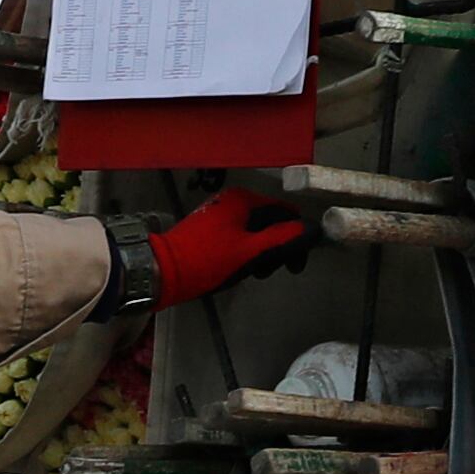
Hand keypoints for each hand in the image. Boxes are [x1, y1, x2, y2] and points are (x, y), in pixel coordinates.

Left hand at [148, 186, 313, 308]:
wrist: (162, 272)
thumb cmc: (208, 260)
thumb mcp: (250, 252)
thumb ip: (282, 239)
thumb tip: (312, 229)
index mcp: (244, 200)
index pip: (285, 211)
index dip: (297, 236)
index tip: (296, 265)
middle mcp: (233, 201)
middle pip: (271, 222)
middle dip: (277, 248)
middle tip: (270, 272)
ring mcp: (221, 215)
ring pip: (256, 232)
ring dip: (262, 254)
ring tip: (253, 273)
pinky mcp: (211, 230)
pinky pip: (240, 238)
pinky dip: (247, 253)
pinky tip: (240, 269)